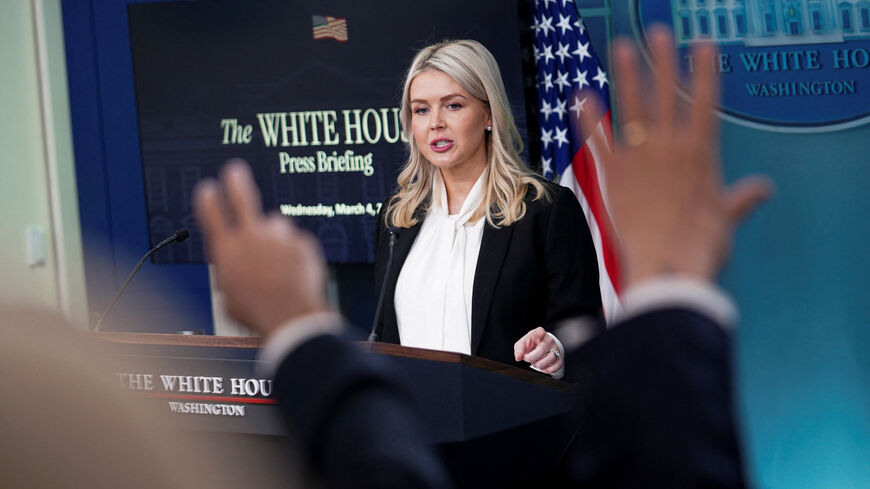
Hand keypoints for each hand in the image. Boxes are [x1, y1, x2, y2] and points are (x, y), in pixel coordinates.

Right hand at [193, 160, 328, 336]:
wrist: (290, 317)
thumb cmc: (256, 312)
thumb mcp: (230, 294)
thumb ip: (232, 270)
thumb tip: (236, 265)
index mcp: (226, 249)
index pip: (212, 213)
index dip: (208, 199)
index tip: (207, 188)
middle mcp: (252, 236)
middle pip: (243, 197)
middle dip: (237, 182)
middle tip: (235, 170)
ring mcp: (279, 236)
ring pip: (277, 227)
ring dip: (277, 240)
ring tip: (279, 267)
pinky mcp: (302, 242)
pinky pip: (297, 244)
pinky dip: (296, 255)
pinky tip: (295, 274)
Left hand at [513, 327, 562, 374]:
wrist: (538, 348)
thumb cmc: (530, 345)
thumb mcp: (522, 344)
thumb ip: (519, 350)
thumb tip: (518, 357)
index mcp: (539, 333)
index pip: (540, 332)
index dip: (540, 334)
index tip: (539, 335)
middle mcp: (549, 339)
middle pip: (542, 349)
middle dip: (532, 357)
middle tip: (528, 359)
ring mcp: (555, 348)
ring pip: (551, 358)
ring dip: (540, 364)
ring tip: (535, 364)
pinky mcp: (559, 357)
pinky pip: (557, 365)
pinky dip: (549, 370)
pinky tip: (543, 368)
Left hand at [578, 26, 771, 287]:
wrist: (670, 266)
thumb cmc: (702, 246)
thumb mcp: (726, 218)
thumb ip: (741, 197)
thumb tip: (763, 189)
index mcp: (701, 153)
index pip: (704, 102)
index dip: (703, 72)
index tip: (701, 46)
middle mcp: (671, 148)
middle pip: (667, 96)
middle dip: (663, 62)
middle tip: (657, 32)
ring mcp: (641, 159)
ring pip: (633, 108)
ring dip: (627, 76)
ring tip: (621, 47)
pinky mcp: (614, 175)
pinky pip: (600, 141)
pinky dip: (589, 120)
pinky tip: (579, 97)